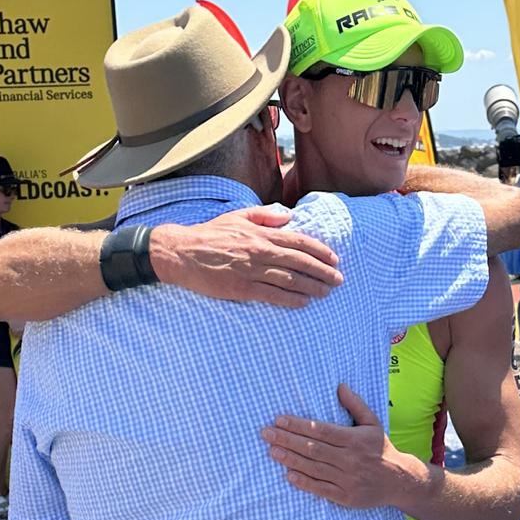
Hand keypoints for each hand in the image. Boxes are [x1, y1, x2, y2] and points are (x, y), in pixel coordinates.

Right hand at [150, 207, 342, 307]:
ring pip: (290, 280)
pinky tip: (304, 302)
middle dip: (323, 271)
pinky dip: (291, 299)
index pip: (298, 241)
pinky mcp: (241, 288)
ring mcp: (251, 271)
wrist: (181, 253)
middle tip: (339, 280)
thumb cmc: (209, 234)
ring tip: (327, 292)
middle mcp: (259, 251)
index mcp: (260, 234)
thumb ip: (264, 216)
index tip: (334, 259)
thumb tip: (288, 217)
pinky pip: (272, 295)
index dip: (320, 251)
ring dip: (312, 287)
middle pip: (300, 262)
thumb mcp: (238, 216)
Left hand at [261, 383, 427, 507]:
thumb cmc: (381, 449)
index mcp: (354, 439)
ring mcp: (347, 479)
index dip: (298, 425)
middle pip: (313, 449)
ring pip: (314, 468)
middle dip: (287, 440)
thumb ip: (355, 405)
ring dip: (290, 459)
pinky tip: (288, 475)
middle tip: (266, 434)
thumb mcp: (373, 423)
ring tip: (272, 451)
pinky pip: (321, 489)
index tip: (279, 419)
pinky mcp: (346, 496)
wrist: (399, 481)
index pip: (320, 430)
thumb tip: (339, 386)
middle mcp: (350, 459)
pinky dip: (304, 482)